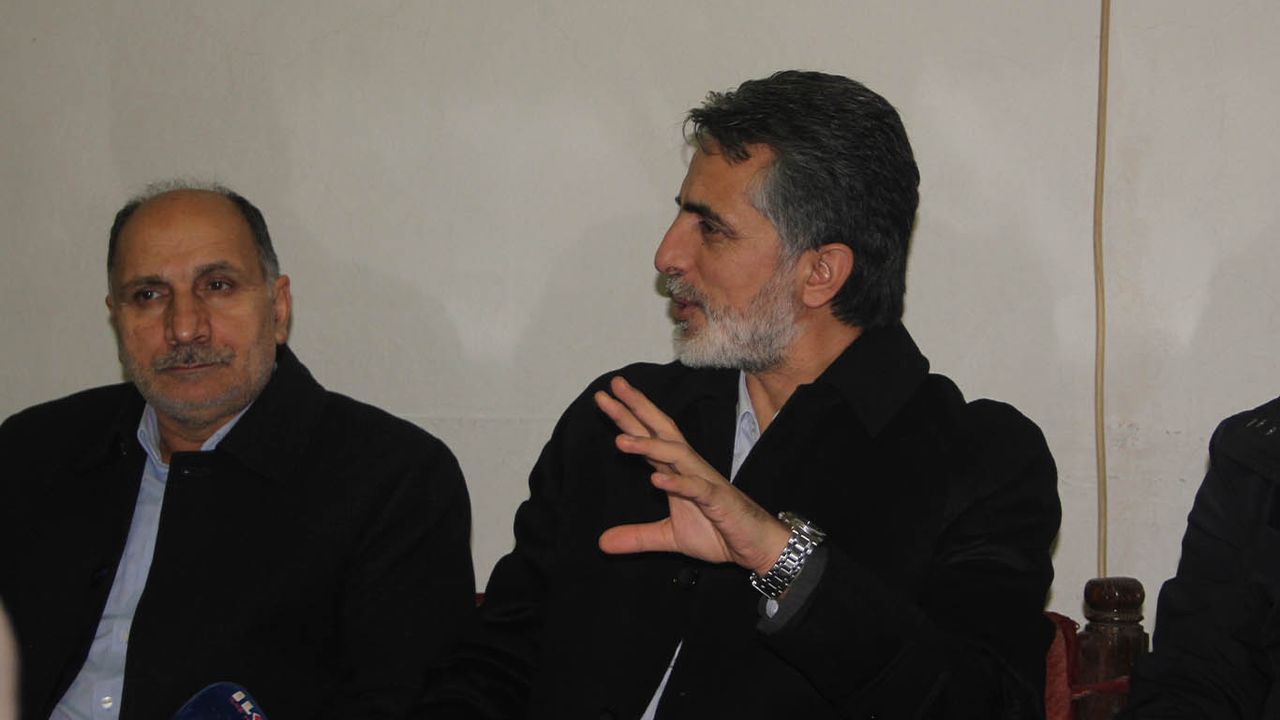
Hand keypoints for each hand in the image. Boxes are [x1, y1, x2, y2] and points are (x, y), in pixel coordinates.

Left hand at [594, 376, 789, 574]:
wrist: (756, 547)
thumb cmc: (718, 532)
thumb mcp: (669, 537)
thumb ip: (637, 537)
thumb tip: (602, 543)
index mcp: (677, 471)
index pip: (648, 438)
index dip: (627, 417)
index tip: (604, 397)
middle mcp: (690, 468)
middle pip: (661, 430)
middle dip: (637, 408)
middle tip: (613, 386)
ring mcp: (704, 481)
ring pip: (676, 454)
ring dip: (649, 445)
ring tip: (620, 441)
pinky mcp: (718, 500)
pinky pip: (696, 488)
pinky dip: (677, 483)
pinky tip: (656, 479)